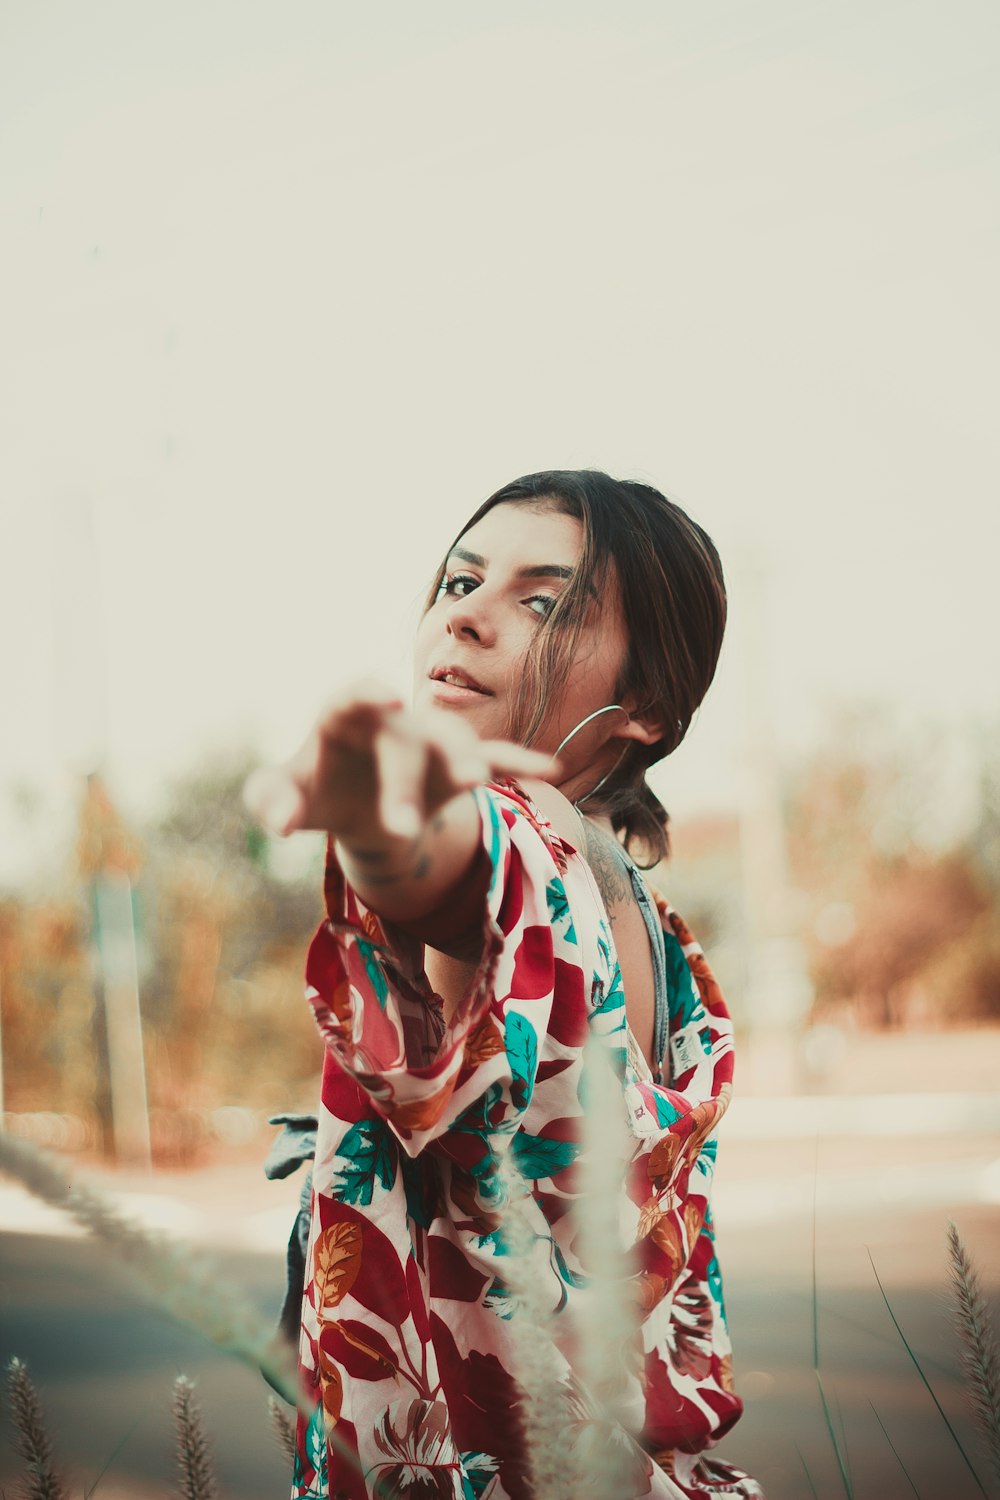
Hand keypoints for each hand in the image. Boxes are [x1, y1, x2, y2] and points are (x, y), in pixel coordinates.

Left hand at [243, 686, 555, 847]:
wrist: (359, 803)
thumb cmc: (318, 790)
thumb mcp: (286, 795)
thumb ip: (271, 799)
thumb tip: (277, 823)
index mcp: (346, 716)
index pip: (355, 696)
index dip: (368, 693)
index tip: (386, 693)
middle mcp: (396, 721)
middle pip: (403, 742)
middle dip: (402, 784)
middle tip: (399, 830)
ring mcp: (432, 742)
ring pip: (455, 743)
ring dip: (466, 759)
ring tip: (475, 783)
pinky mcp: (460, 767)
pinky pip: (496, 758)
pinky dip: (520, 762)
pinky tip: (550, 770)